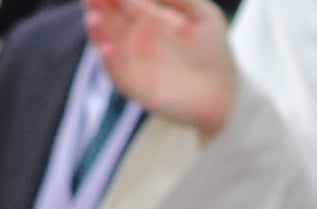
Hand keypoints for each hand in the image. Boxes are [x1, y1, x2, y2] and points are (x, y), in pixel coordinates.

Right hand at [83, 0, 237, 136]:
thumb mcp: (202, 15)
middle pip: (112, 24)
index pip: (127, 5)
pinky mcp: (136, 88)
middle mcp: (137, 43)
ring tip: (93, 17)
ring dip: (99, 33)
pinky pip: (119, 75)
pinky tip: (107, 48)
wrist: (223, 91)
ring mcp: (134, 66)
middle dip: (101, 10)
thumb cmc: (214, 52)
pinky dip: (112, 63)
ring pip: (110, 47)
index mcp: (150, 22)